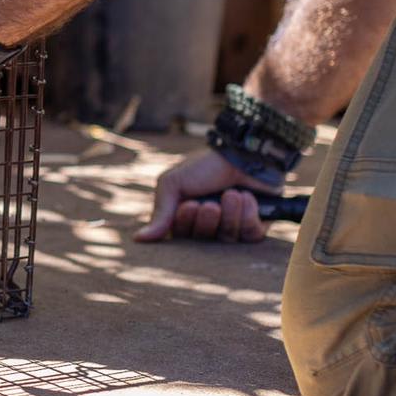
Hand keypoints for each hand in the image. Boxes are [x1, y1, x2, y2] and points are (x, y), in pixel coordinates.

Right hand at [136, 148, 278, 242]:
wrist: (243, 154)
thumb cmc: (205, 166)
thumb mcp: (174, 183)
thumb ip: (161, 212)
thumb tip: (139, 239)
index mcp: (184, 216)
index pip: (179, 236)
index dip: (184, 224)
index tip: (190, 204)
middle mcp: (208, 225)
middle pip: (202, 241)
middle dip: (206, 222)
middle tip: (210, 204)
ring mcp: (232, 227)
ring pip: (226, 238)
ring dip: (229, 215)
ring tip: (233, 194)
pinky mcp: (256, 227)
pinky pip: (251, 235)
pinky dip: (248, 215)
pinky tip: (247, 197)